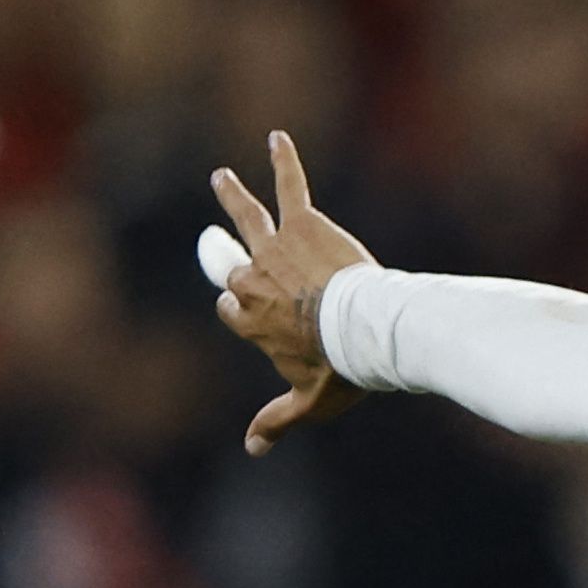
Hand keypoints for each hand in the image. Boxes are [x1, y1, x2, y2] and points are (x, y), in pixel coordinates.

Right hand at [207, 131, 375, 451]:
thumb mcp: (307, 403)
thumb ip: (277, 421)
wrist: (366, 331)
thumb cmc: (339, 369)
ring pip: (248, 216)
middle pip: (234, 264)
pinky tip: (278, 137)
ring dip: (232, 196)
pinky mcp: (305, 223)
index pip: (233, 308)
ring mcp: (276, 249)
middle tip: (224, 244)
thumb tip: (253, 450)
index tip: (243, 307)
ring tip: (221, 177)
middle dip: (231, 256)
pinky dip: (285, 160)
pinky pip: (291, 186)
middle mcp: (253, 280)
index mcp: (251, 320)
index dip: (239, 307)